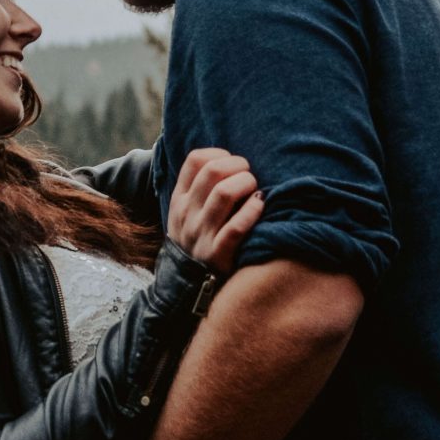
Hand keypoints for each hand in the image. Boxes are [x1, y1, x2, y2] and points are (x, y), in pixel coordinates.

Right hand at [167, 147, 262, 274]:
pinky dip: (252, 212)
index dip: (219, 154)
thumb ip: (198, 188)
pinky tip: (260, 205)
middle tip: (248, 175)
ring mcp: (202, 234)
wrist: (186, 285)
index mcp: (180, 200)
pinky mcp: (217, 255)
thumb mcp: (186, 213)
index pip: (195, 160)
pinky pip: (236, 228)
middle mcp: (188, 214)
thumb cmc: (197, 240)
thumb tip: (227, 160)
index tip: (232, 163)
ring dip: (247, 184)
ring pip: (224, 194)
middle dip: (238, 165)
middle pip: (212, 172)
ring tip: (255, 190)